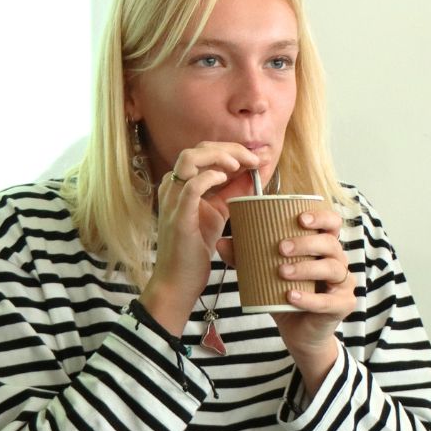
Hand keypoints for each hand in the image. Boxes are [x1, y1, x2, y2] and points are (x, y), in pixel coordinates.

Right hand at [139, 141, 260, 334]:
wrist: (179, 281)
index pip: (204, 152)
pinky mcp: (178, 217)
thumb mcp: (218, 213)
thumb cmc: (195, 248)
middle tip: (254, 159)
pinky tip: (226, 177)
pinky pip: (190, 187)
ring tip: (239, 165)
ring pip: (189, 159)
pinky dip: (209, 177)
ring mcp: (172, 200)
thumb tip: (255, 173)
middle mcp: (172, 187)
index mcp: (180, 184)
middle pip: (198, 149)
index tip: (258, 157)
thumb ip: (232, 193)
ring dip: (218, 156)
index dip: (232, 149)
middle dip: (230, 148)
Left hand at [219, 206, 354, 396]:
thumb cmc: (286, 297)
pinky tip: (291, 297)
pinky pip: (328, 301)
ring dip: (306, 268)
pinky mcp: (343, 305)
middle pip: (330, 244)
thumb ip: (246, 259)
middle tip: (281, 248)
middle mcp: (338, 261)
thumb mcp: (265, 276)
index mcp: (323, 248)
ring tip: (282, 272)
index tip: (300, 218)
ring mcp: (343, 284)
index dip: (321, 217)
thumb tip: (222, 243)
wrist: (299, 334)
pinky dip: (309, 299)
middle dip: (306, 243)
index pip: (332, 224)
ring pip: (332, 269)